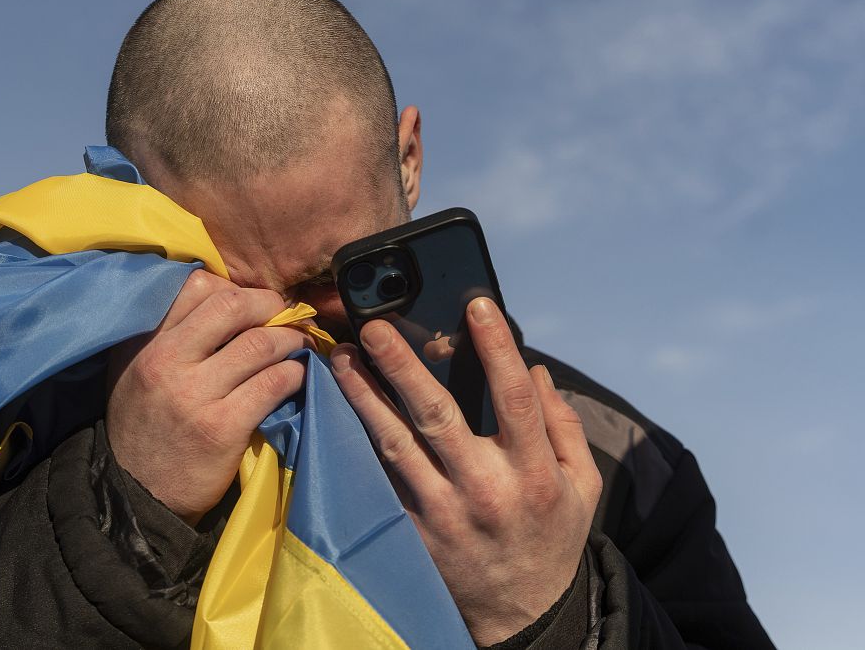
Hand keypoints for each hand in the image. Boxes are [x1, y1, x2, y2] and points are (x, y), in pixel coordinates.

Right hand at [105, 270, 310, 524]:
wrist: (137, 494)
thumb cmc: (143, 426)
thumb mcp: (135, 368)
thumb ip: (167, 331)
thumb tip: (222, 294)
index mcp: (144, 340)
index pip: (197, 285)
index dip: (236, 288)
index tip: (253, 305)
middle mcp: (164, 360)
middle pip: (233, 304)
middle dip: (270, 305)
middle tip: (286, 316)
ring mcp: (194, 394)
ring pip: (261, 343)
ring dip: (291, 340)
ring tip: (298, 345)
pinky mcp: (222, 427)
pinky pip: (274, 383)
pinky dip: (294, 375)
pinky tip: (295, 378)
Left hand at [329, 298, 601, 645]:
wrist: (520, 615)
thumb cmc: (551, 538)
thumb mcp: (581, 486)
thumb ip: (563, 426)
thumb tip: (537, 371)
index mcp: (532, 472)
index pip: (514, 398)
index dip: (496, 348)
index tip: (476, 304)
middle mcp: (484, 489)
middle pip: (436, 416)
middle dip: (402, 366)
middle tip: (374, 325)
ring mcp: (442, 513)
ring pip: (394, 443)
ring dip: (364, 396)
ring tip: (342, 357)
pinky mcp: (411, 530)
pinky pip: (379, 477)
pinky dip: (356, 439)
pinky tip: (338, 407)